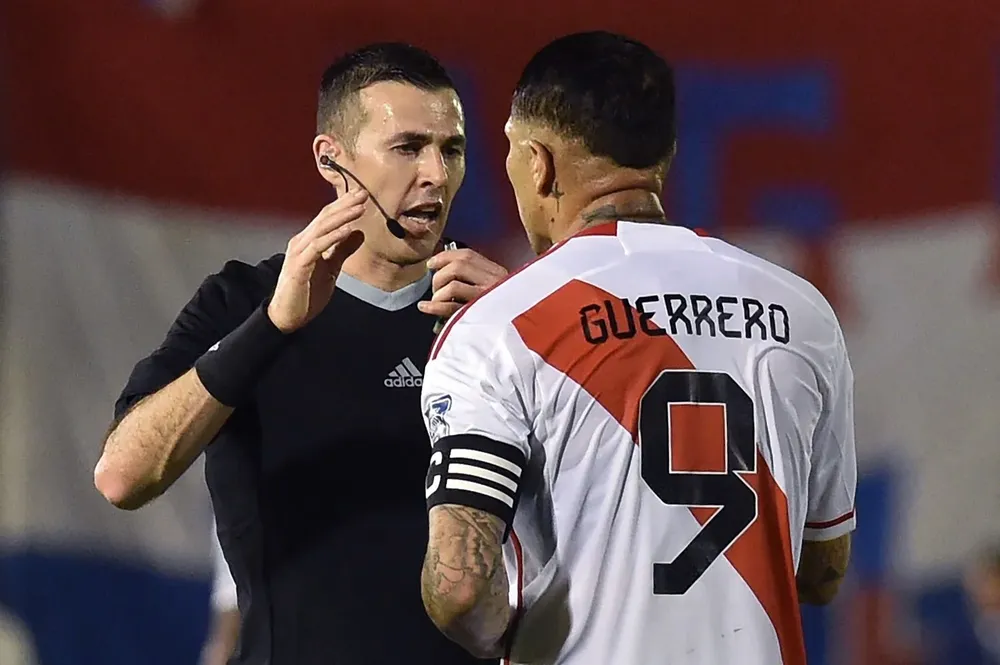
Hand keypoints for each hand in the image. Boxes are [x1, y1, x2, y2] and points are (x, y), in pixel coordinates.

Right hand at [268, 189, 367, 332]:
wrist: (287, 316)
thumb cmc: (306, 292)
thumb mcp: (330, 268)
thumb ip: (341, 250)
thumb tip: (358, 233)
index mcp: (308, 241)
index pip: (326, 218)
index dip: (343, 205)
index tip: (361, 195)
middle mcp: (301, 242)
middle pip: (324, 218)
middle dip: (344, 204)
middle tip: (363, 193)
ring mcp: (299, 253)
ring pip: (322, 229)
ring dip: (342, 217)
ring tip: (360, 208)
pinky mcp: (299, 266)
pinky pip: (318, 247)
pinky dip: (333, 237)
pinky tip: (348, 230)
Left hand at [418, 248, 507, 319]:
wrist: (521, 336)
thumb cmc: (506, 316)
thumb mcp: (497, 291)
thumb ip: (476, 280)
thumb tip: (443, 273)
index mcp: (498, 273)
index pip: (468, 255)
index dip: (445, 257)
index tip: (432, 263)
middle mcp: (494, 282)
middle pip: (459, 265)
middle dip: (439, 275)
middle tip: (436, 288)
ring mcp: (487, 299)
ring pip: (453, 284)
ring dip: (438, 293)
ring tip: (438, 302)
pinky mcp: (478, 316)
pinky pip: (450, 307)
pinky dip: (433, 306)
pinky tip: (426, 307)